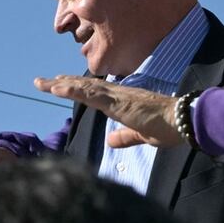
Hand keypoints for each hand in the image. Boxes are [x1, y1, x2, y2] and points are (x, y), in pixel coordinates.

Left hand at [35, 75, 181, 147]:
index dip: (75, 87)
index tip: (58, 83)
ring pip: (83, 87)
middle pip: (84, 86)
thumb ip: (125, 137)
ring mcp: (116, 96)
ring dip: (61, 84)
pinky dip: (72, 90)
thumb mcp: (141, 135)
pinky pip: (91, 95)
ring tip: (42, 83)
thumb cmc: (167, 127)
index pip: (93, 92)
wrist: (182, 119)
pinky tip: (58, 87)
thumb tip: (111, 141)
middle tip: (41, 81)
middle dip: (61, 83)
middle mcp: (117, 94)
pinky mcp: (117, 102)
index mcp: (122, 101)